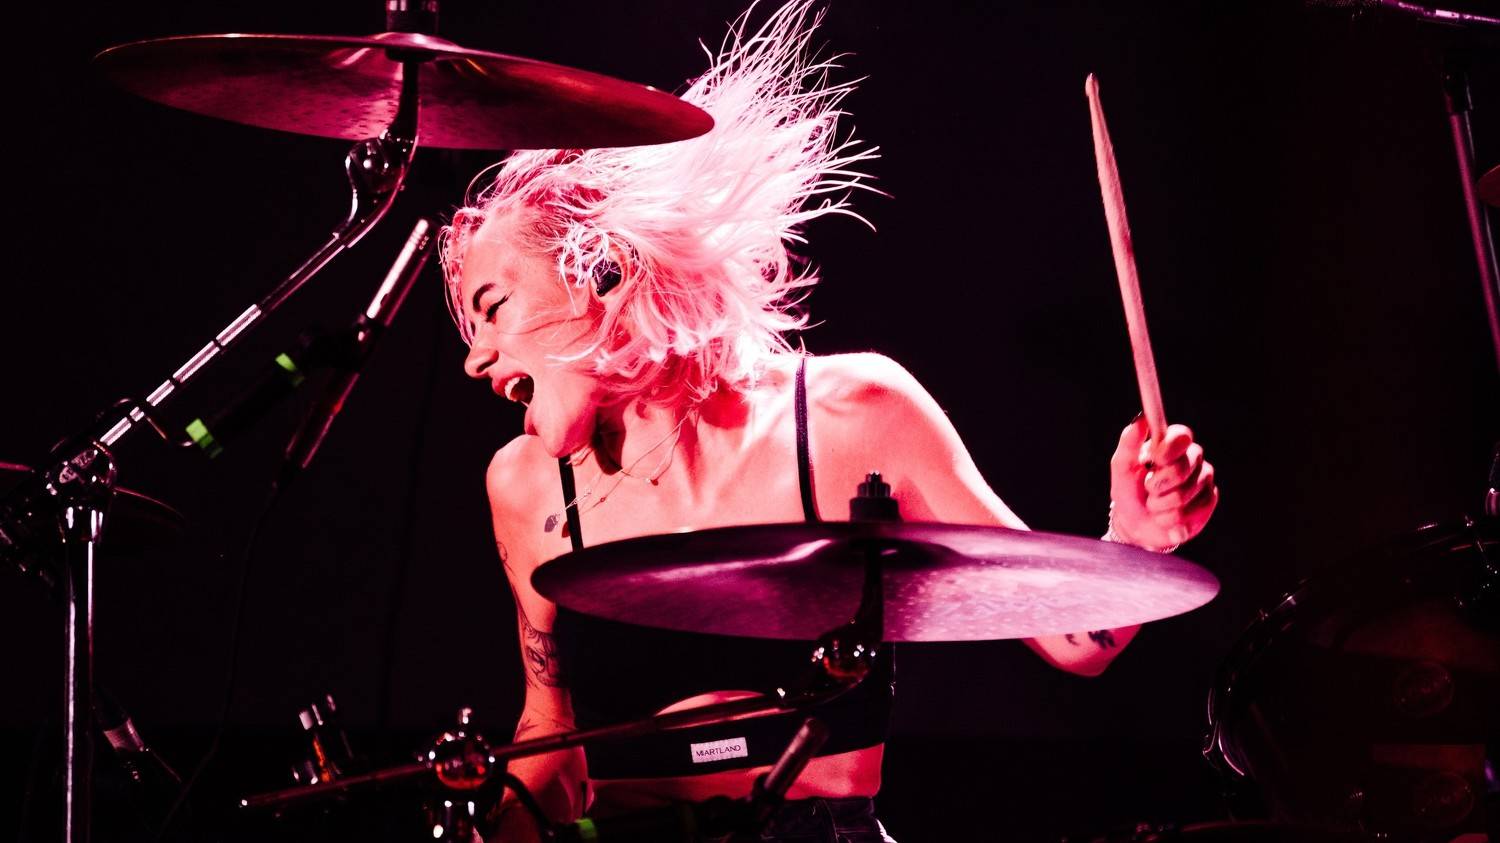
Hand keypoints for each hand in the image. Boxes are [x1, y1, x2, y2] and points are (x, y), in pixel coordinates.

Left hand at [1108, 416, 1217, 550]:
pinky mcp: (1209, 500)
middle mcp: (1191, 457)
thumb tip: (1140, 419)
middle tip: (1148, 488)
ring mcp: (1203, 478)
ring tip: (1154, 504)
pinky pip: (1194, 510)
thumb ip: (1129, 442)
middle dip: (1158, 485)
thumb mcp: (1122, 467)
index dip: (1169, 450)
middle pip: (1183, 468)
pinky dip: (1172, 518)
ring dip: (1161, 505)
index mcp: (1171, 443)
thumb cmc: (1129, 490)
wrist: (1136, 524)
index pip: (1182, 436)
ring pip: (1185, 494)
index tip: (1154, 461)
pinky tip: (1166, 516)